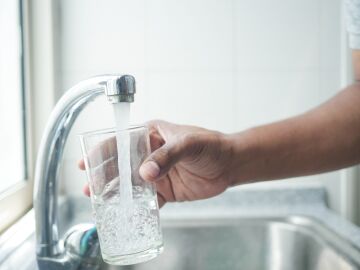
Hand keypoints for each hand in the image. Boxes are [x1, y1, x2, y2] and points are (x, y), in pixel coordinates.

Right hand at [79, 120, 233, 206]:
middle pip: (121, 165)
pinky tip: (126, 212)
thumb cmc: (210, 145)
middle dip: (104, 175)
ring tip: (100, 201)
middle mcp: (150, 154)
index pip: (122, 141)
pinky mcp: (165, 190)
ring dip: (116, 192)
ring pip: (131, 183)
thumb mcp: (188, 144)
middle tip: (90, 188)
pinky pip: (147, 199)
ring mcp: (156, 173)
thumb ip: (167, 156)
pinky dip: (137, 206)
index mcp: (151, 135)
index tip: (86, 163)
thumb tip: (145, 173)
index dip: (102, 152)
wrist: (229, 164)